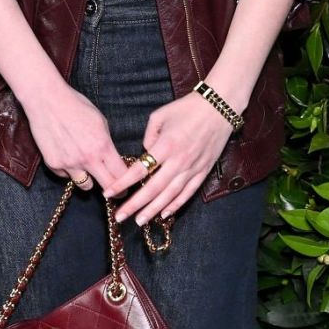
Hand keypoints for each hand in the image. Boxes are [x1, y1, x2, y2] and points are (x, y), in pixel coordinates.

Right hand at [22, 79, 127, 194]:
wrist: (46, 100)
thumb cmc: (75, 106)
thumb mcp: (100, 121)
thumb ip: (107, 143)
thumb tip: (113, 159)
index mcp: (103, 146)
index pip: (121, 174)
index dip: (127, 182)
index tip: (128, 185)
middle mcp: (87, 158)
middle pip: (107, 187)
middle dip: (114, 191)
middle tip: (114, 191)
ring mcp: (69, 163)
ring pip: (85, 186)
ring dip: (89, 179)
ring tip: (85, 167)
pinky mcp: (54, 164)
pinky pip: (66, 176)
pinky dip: (69, 170)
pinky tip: (66, 153)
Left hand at [104, 92, 232, 225]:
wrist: (220, 107)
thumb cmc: (187, 108)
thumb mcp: (160, 115)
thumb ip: (148, 136)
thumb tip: (145, 154)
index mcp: (166, 145)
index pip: (139, 169)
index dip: (122, 183)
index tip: (108, 193)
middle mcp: (179, 160)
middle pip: (153, 188)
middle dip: (135, 205)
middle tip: (120, 217)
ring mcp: (193, 168)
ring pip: (170, 195)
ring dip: (153, 210)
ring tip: (139, 221)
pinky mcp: (203, 171)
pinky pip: (188, 193)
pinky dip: (176, 205)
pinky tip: (164, 214)